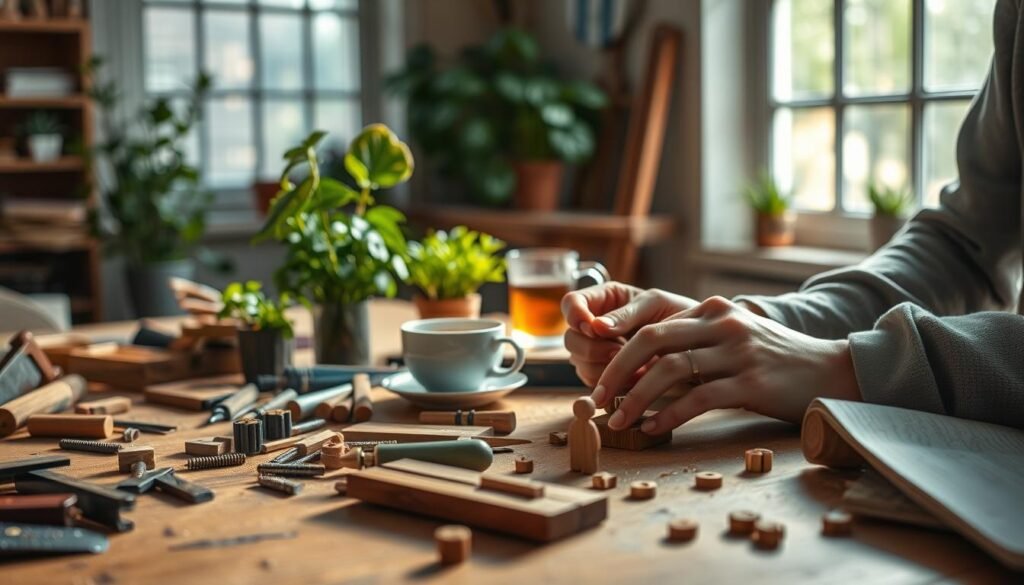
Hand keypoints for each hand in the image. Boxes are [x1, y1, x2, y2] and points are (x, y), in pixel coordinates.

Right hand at [561, 283, 698, 386]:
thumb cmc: (679, 315)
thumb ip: (626, 313)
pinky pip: (595, 383)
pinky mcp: (607, 376)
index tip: (592, 327)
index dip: (575, 316)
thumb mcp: (655, 304)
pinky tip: (636, 380)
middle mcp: (594, 327)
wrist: (699, 347)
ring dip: (603, 368)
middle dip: (592, 348)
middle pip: (570, 338)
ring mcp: (597, 353)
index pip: (571, 304)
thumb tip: (595, 326)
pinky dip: (612, 384)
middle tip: (618, 352)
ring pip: (579, 363)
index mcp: (603, 300)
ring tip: (635, 368)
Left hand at [593, 296, 860, 432]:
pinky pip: (698, 399)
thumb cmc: (776, 360)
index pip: (652, 325)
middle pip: (651, 340)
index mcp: (713, 309)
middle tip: (596, 400)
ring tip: (618, 421)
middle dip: (615, 372)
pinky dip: (669, 415)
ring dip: (635, 399)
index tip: (600, 379)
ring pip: (669, 371)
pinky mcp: (751, 383)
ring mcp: (738, 351)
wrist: (832, 371)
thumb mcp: (734, 337)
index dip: (619, 353)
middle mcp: (723, 323)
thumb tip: (643, 367)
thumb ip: (696, 341)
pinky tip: (653, 428)